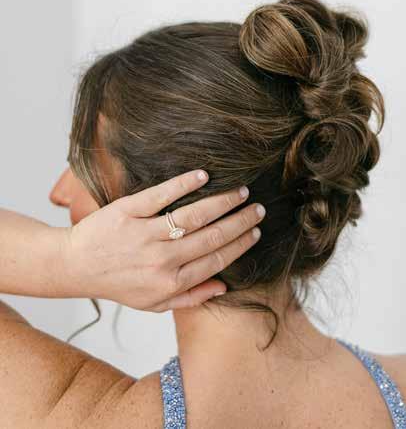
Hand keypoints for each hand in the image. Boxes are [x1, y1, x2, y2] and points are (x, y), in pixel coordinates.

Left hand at [61, 170, 264, 311]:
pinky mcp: (128, 211)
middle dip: (240, 221)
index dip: (240, 244)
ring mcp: (145, 234)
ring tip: (240, 192)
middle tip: (257, 208)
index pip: (216, 259)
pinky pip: (161, 195)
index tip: (256, 231)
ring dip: (222, 202)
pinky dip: (184, 184)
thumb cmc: (118, 284)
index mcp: (171, 281)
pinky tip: (204, 175)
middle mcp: (161, 259)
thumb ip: (190, 297)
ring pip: (193, 216)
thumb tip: (224, 288)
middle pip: (211, 236)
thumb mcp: (153, 303)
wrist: (76, 266)